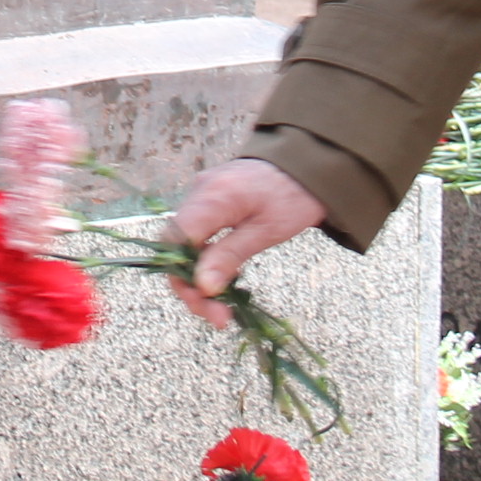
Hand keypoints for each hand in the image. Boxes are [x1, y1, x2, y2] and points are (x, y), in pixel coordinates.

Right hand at [163, 157, 327, 328]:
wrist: (305, 162)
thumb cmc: (292, 195)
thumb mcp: (267, 231)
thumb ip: (230, 256)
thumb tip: (202, 287)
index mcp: (213, 197)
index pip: (176, 239)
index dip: (183, 275)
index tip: (206, 302)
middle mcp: (199, 192)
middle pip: (176, 247)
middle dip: (191, 286)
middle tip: (218, 317)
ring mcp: (201, 194)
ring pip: (184, 245)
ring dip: (198, 279)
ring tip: (221, 309)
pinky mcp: (207, 200)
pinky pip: (196, 236)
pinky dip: (205, 261)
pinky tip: (222, 282)